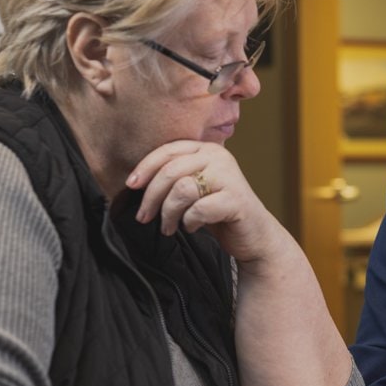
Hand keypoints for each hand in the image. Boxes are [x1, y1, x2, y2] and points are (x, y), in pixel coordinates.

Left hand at [125, 140, 280, 261]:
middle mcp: (219, 158)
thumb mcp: (193, 188)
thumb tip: (134, 181)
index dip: (145, 167)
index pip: (168, 150)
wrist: (254, 235)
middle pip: (170, 171)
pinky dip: (189, 222)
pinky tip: (192, 227)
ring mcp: (230, 177)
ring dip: (168, 213)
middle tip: (144, 217)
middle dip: (151, 197)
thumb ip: (173, 177)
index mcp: (207, 149)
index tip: (130, 186)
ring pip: (182, 189)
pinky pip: (198, 209)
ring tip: (169, 227)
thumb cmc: (218, 212)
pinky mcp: (236, 200)